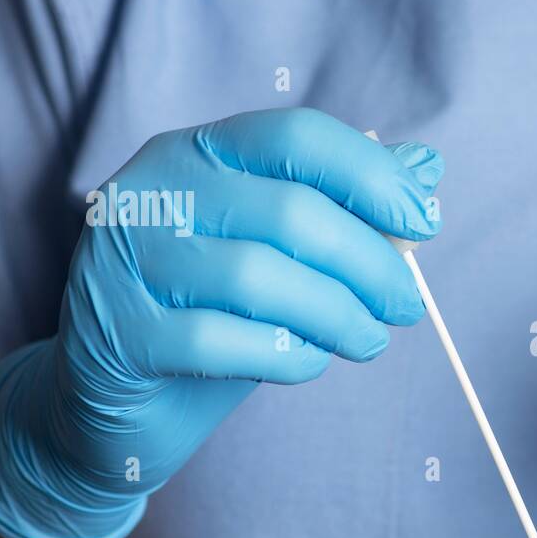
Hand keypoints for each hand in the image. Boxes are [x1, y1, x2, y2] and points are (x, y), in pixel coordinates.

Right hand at [0, 108, 442, 537]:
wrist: (109, 401)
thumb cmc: (211, 313)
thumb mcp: (282, 253)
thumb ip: (346, 207)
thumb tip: (427, 170)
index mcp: (198, 152)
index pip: (297, 136)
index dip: (373, 177)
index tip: (426, 222)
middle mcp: (153, 191)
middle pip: (289, 211)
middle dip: (370, 264)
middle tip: (407, 306)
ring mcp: (124, 259)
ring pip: (259, 276)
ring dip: (337, 315)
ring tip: (369, 342)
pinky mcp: (118, 333)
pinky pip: (223, 341)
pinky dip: (287, 356)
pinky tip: (309, 363)